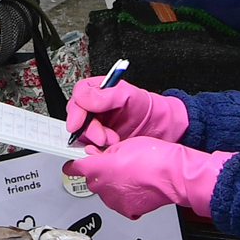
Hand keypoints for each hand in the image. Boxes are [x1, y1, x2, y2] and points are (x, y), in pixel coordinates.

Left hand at [62, 137, 234, 219]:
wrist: (174, 175)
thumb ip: (105, 152)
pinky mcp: (128, 210)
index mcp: (99, 169)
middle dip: (98, 174)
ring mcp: (115, 201)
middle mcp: (103, 188)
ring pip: (105, 193)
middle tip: (112, 166)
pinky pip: (120, 203)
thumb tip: (96, 155)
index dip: (73, 165)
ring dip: (112, 186)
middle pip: (91, 181)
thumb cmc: (154, 157)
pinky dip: (125, 197)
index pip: (74, 168)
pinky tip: (136, 188)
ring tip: (130, 176)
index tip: (72, 164)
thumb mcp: (125, 145)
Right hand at [66, 78, 190, 148]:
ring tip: (113, 140)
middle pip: (77, 117)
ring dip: (96, 140)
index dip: (76, 111)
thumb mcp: (130, 96)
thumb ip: (106, 95)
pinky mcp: (100, 140)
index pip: (79, 96)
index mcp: (99, 90)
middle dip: (89, 130)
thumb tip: (84, 98)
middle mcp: (95, 107)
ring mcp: (97, 124)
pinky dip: (98, 149)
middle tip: (104, 137)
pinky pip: (90, 145)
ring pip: (82, 134)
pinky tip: (110, 147)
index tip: (78, 124)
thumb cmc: (149, 109)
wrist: (163, 128)